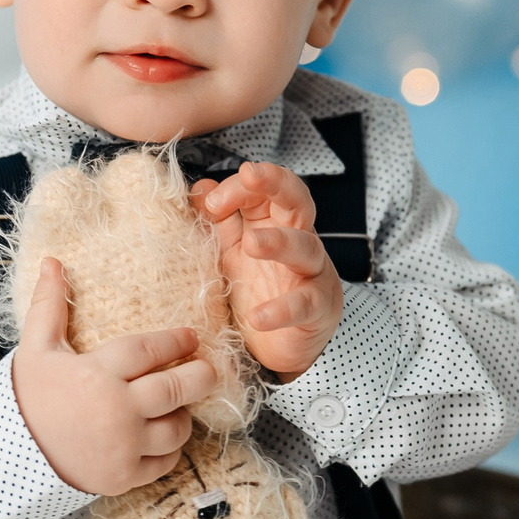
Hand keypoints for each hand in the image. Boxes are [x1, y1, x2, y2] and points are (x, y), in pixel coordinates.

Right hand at [11, 257, 219, 496]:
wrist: (7, 456)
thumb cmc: (25, 398)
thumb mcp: (35, 349)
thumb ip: (49, 306)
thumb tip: (52, 262)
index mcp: (98, 373)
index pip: (150, 350)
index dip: (176, 340)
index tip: (191, 336)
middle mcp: (117, 409)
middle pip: (178, 388)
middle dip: (201, 376)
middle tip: (209, 369)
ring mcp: (123, 446)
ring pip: (177, 428)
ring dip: (183, 415)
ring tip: (178, 406)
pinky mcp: (124, 476)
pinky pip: (164, 462)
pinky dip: (169, 450)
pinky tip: (161, 438)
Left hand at [193, 163, 342, 379]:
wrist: (284, 343)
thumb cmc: (261, 290)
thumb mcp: (234, 252)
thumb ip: (220, 221)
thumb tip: (200, 187)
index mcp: (275, 223)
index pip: (263, 189)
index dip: (239, 186)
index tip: (210, 201)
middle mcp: (298, 240)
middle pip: (296, 199)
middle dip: (275, 182)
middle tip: (249, 174)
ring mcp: (311, 273)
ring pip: (305, 247)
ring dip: (279, 241)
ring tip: (252, 244)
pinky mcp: (318, 308)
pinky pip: (304, 303)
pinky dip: (282, 310)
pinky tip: (258, 318)